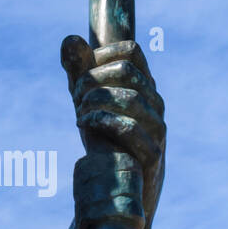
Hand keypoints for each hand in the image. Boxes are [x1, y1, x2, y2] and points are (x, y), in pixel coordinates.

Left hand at [60, 35, 165, 228]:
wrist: (118, 188)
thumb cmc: (105, 138)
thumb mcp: (86, 101)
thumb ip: (79, 71)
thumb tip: (70, 40)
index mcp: (144, 84)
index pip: (131, 50)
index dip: (100, 54)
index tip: (81, 73)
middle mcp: (156, 102)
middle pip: (126, 70)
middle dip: (92, 79)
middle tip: (76, 98)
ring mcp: (158, 128)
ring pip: (131, 96)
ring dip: (95, 100)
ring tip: (79, 113)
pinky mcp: (153, 153)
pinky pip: (131, 127)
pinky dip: (101, 120)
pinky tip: (83, 125)